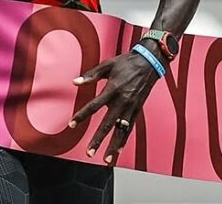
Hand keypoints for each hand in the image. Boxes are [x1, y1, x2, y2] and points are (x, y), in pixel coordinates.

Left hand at [68, 48, 160, 164]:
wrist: (149, 62)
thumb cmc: (127, 63)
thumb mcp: (107, 65)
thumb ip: (91, 75)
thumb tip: (75, 82)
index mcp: (113, 89)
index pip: (94, 106)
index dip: (82, 115)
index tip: (72, 124)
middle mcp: (122, 101)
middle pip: (108, 124)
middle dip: (98, 139)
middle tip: (90, 152)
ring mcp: (131, 107)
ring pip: (121, 130)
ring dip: (113, 146)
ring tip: (106, 159)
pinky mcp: (137, 110)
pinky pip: (129, 128)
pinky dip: (124, 140)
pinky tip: (118, 150)